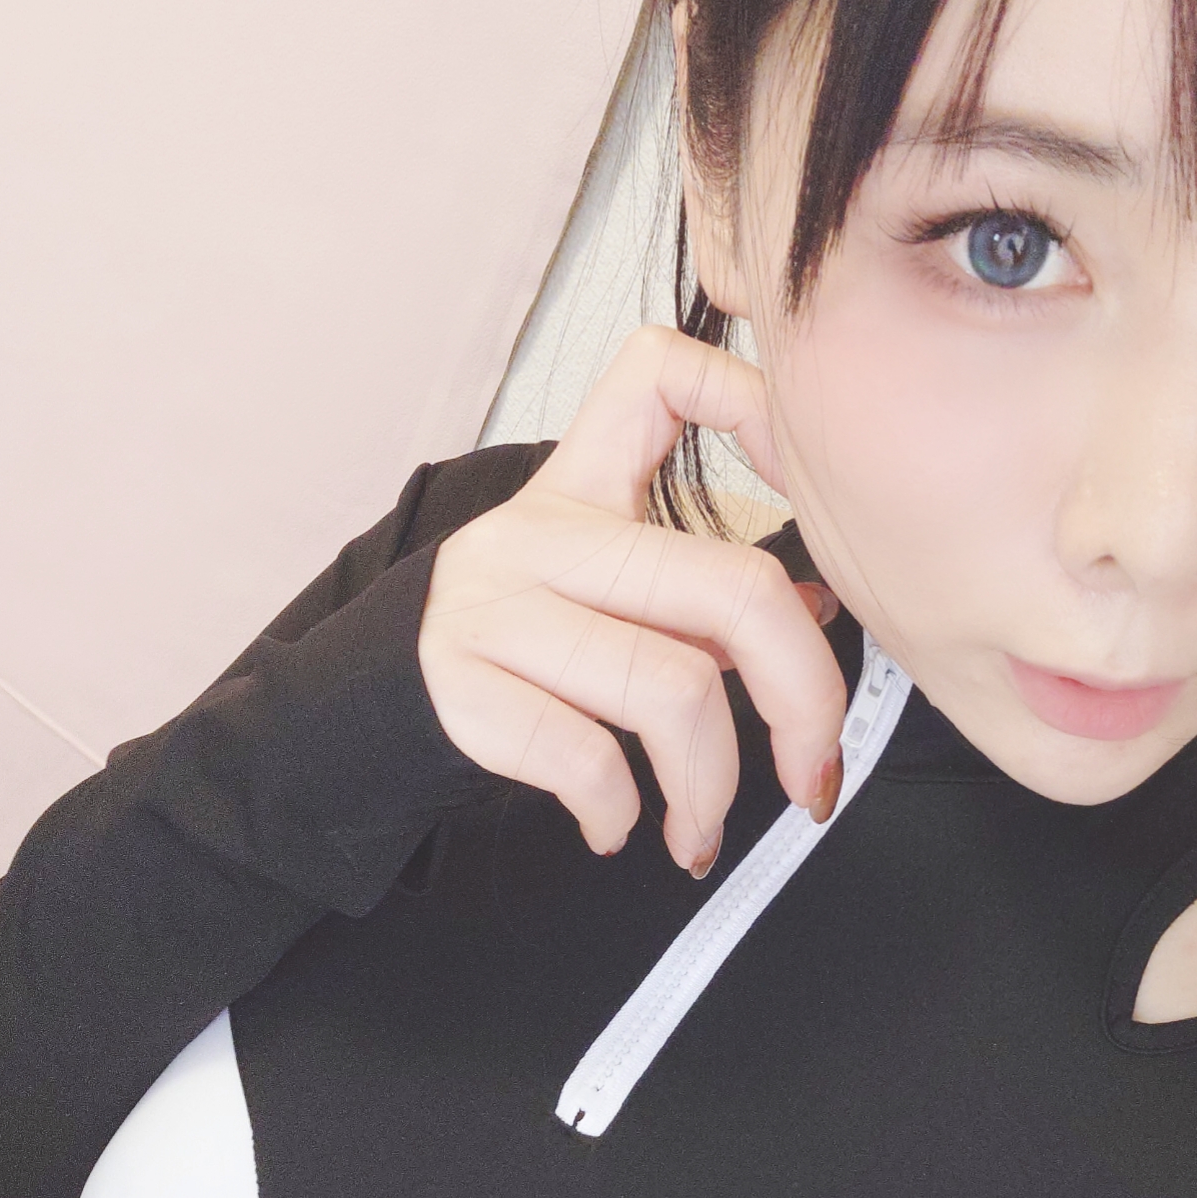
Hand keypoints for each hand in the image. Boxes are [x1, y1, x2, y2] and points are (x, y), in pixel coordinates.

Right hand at [418, 327, 846, 873]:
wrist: (376, 704)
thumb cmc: (520, 646)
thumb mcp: (608, 590)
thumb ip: (706, 590)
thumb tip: (820, 611)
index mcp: (584, 481)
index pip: (660, 371)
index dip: (755, 404)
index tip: (816, 493)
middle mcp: (541, 532)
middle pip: (734, 590)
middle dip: (805, 700)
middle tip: (813, 770)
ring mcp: (499, 606)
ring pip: (675, 692)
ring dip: (710, 787)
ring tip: (699, 826)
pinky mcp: (465, 687)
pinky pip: (590, 757)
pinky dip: (623, 811)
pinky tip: (619, 824)